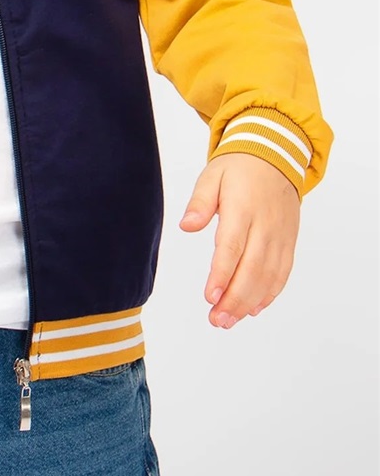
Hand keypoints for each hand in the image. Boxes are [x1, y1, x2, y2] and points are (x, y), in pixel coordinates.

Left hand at [178, 151, 300, 328]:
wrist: (275, 155)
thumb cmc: (238, 167)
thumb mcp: (212, 176)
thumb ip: (200, 202)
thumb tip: (186, 225)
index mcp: (243, 208)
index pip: (232, 246)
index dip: (222, 274)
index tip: (210, 296)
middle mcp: (266, 225)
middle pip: (252, 268)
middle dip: (234, 298)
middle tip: (216, 320)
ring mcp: (280, 235)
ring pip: (269, 275)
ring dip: (249, 302)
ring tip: (228, 321)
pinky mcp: (289, 241)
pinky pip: (282, 272)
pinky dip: (270, 293)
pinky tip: (253, 309)